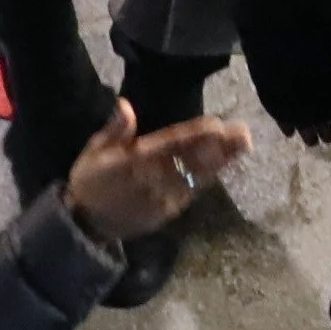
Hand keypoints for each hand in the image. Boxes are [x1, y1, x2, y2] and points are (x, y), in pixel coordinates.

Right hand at [62, 105, 252, 248]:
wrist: (85, 225)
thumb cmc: (91, 181)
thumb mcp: (94, 152)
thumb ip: (114, 130)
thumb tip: (125, 104)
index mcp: (135, 161)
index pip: (170, 145)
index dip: (195, 135)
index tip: (216, 124)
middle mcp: (153, 180)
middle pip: (191, 161)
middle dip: (219, 148)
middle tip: (244, 135)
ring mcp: (163, 198)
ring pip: (196, 177)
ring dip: (220, 162)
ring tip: (242, 146)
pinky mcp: (167, 212)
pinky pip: (191, 193)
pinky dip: (208, 178)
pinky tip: (223, 165)